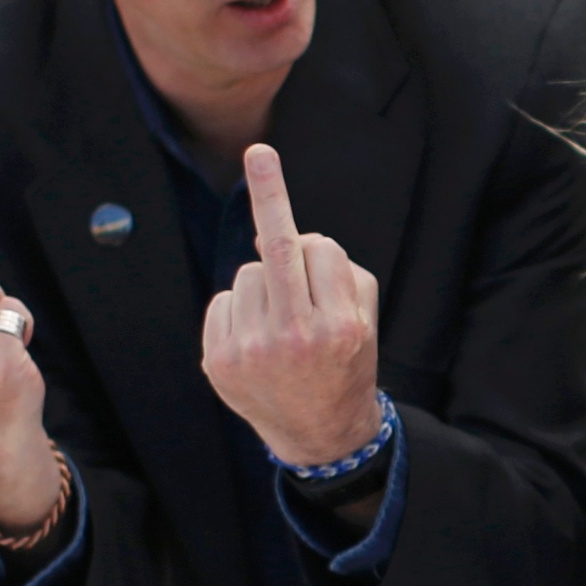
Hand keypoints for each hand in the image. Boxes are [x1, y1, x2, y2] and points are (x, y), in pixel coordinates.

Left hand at [202, 144, 383, 466]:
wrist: (319, 433)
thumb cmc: (347, 361)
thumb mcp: (366, 318)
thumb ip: (338, 271)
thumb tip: (283, 236)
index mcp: (339, 326)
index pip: (319, 249)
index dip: (318, 247)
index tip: (272, 163)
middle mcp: (296, 339)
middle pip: (276, 250)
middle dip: (270, 194)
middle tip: (260, 152)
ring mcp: (253, 353)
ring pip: (247, 274)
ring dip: (265, 284)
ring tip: (282, 323)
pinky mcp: (220, 363)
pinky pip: (224, 301)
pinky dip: (239, 309)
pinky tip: (257, 339)